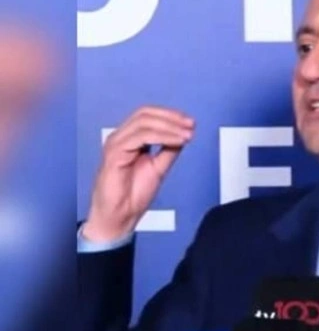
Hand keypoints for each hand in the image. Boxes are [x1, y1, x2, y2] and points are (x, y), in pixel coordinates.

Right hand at [82, 106, 194, 241]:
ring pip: (143, 123)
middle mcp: (120, 137)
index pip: (148, 115)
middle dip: (171, 117)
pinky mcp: (114, 154)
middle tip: (190, 125)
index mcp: (129, 139)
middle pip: (145, 114)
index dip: (170, 115)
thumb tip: (182, 135)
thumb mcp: (158, 168)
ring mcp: (116, 144)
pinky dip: (162, 136)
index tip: (190, 122)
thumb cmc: (133, 195)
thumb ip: (168, 150)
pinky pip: (140, 137)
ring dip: (170, 126)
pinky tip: (177, 141)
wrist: (120, 216)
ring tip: (187, 134)